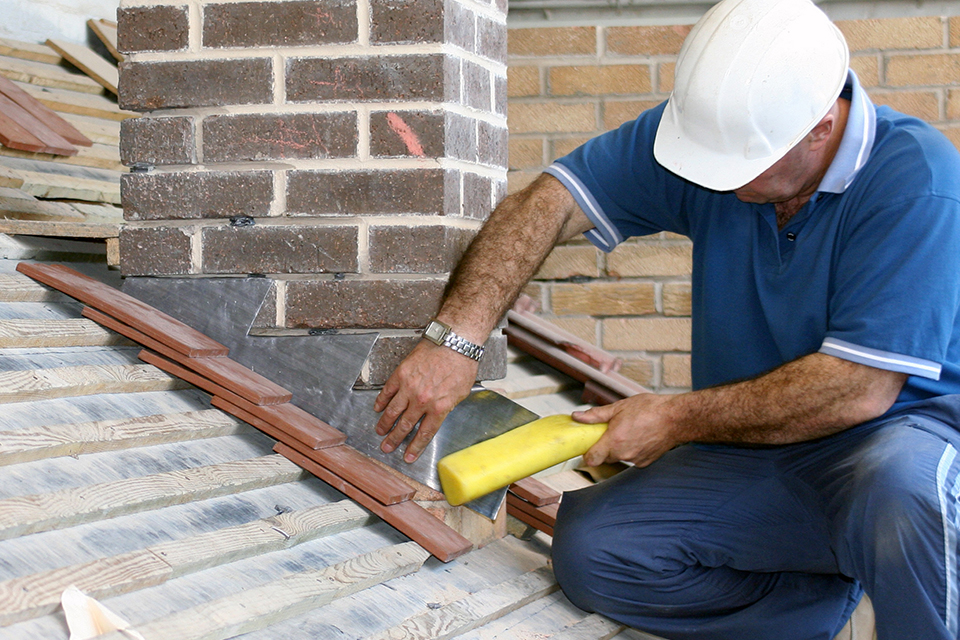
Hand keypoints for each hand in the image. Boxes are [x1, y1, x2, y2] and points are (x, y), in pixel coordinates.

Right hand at [374, 340, 477, 461]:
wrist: (454, 342)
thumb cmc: (462, 364)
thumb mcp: (461, 392)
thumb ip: (447, 406)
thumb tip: (439, 414)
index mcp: (439, 407)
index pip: (424, 433)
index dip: (415, 447)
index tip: (408, 456)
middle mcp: (422, 400)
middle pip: (405, 425)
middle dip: (395, 439)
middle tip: (387, 448)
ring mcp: (409, 387)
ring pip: (393, 411)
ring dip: (385, 424)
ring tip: (379, 431)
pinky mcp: (401, 374)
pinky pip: (387, 391)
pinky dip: (381, 401)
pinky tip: (378, 408)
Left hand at [573, 393, 678, 467]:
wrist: (676, 417)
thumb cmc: (651, 410)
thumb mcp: (619, 407)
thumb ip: (596, 415)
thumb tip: (578, 416)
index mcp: (614, 441)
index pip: (591, 459)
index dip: (587, 453)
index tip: (588, 445)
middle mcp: (624, 454)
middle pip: (605, 457)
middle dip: (604, 446)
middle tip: (610, 431)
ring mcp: (635, 460)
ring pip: (619, 457)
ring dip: (619, 448)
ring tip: (628, 431)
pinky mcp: (645, 462)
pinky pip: (632, 459)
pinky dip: (632, 450)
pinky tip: (638, 437)